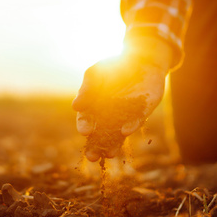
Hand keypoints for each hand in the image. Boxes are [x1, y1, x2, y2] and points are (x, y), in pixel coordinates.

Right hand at [72, 36, 171, 160]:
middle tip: (92, 157)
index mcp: (93, 107)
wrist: (140, 59)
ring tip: (111, 154)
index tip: (85, 131)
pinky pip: (135, 121)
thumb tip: (75, 107)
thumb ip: (86, 89)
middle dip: (96, 146)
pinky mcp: (141, 113)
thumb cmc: (112, 66)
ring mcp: (125, 117)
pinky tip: (126, 131)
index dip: (84, 126)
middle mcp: (108, 116)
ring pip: (117, 134)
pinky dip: (130, 126)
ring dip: (113, 145)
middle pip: (100, 134)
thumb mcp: (95, 74)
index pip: (86, 120)